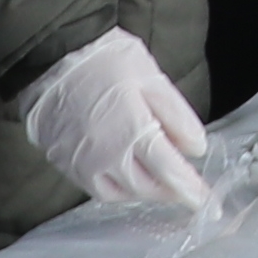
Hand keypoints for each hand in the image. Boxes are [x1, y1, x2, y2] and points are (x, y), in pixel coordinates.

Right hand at [21, 30, 214, 210]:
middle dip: (170, 191)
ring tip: (158, 180)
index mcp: (132, 132)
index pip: (170, 172)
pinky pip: (96, 188)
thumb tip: (197, 148)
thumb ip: (177, 116)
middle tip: (185, 187)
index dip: (191, 190)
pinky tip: (126, 175)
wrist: (50, 56)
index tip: (208, 201)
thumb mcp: (151, 78)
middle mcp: (106, 156)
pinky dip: (117, 188)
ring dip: (144, 191)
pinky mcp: (64, 162)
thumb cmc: (103, 60)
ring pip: (122, 193)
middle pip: (147, 187)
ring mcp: (82, 163)